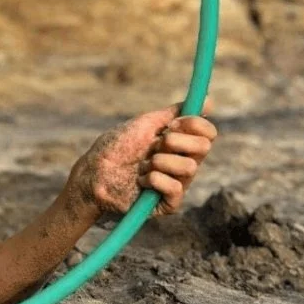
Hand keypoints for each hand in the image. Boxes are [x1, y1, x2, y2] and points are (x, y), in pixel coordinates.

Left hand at [69, 98, 216, 218]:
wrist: (94, 173)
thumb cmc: (115, 147)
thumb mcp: (144, 124)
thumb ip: (173, 113)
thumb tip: (208, 101)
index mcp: (179, 143)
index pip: (207, 133)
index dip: (194, 125)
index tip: (171, 124)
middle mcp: (182, 162)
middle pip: (204, 147)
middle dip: (176, 141)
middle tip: (155, 143)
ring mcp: (177, 183)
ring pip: (190, 167)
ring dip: (160, 161)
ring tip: (142, 165)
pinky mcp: (169, 203)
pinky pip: (176, 188)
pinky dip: (155, 179)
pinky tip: (141, 181)